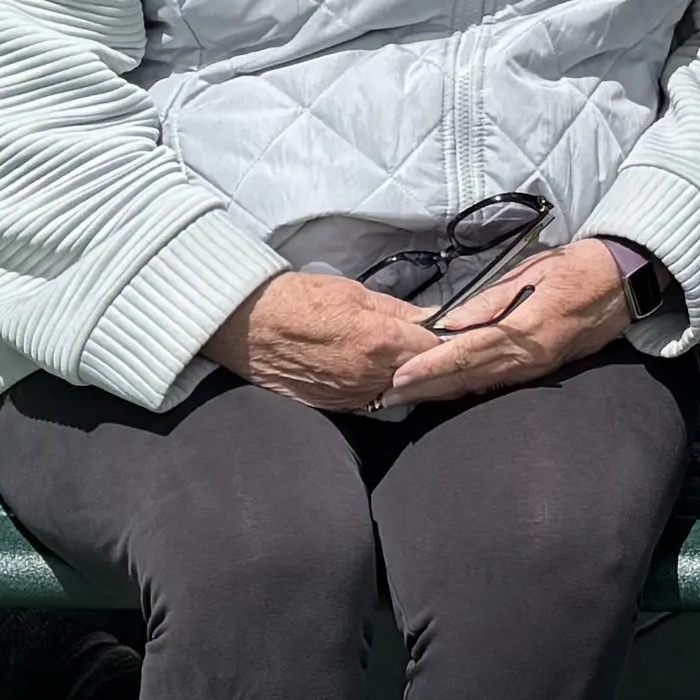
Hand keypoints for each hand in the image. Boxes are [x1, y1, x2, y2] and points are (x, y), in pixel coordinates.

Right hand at [211, 268, 439, 412]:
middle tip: (440, 352)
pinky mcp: (335, 407)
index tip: (452, 334)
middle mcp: (369, 375)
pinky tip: (379, 373)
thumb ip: (397, 310)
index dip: (447, 341)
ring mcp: (352, 396)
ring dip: (409, 379)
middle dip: (434, 365)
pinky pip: (371, 401)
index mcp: (379, 341)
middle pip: (422, 376)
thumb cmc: (296, 301)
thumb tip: (429, 318)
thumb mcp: (353, 292)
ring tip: (409, 360)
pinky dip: (380, 389)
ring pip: (399, 392)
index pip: (435, 349)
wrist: (247, 325)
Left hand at [378, 243, 631, 406]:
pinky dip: (467, 388)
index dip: (431, 368)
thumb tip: (450, 323)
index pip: (467, 353)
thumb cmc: (578, 267)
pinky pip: (497, 383)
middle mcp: (530, 358)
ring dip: (441, 393)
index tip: (400, 377)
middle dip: (426, 389)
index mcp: (526, 330)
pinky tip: (446, 391)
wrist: (626, 282)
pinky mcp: (542, 368)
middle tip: (387, 397)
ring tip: (407, 397)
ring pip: (480, 385)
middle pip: (468, 378)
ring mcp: (537, 367)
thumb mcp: (532, 272)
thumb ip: (491, 300)